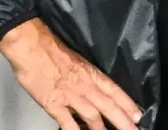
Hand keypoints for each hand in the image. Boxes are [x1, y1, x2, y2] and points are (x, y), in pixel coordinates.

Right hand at [0, 19, 142, 129]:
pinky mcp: (53, 103)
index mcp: (89, 72)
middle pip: (108, 106)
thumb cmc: (49, 48)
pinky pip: (67, 122)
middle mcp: (84, 85)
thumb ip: (85, 73)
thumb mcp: (75, 58)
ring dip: (103, 129)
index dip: (127, 103)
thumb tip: (93, 85)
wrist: (30, 45)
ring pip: (92, 116)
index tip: (137, 114)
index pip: (114, 90)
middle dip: (122, 121)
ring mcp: (69, 95)